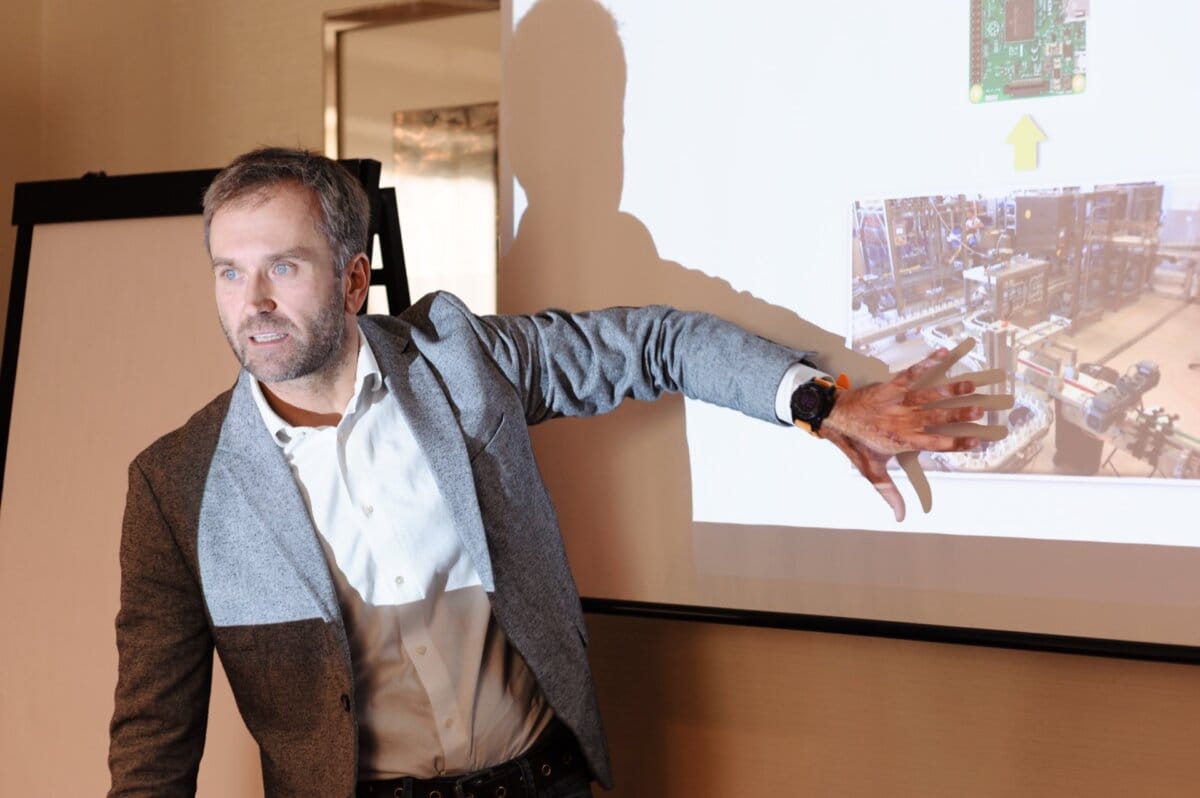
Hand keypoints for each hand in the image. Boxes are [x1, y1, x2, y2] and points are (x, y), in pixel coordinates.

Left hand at [818, 345, 1007, 521]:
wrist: (833, 417)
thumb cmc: (855, 443)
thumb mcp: (871, 471)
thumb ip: (889, 492)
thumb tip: (901, 516)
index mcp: (903, 441)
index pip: (936, 444)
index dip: (958, 443)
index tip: (979, 441)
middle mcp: (904, 420)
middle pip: (938, 417)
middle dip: (961, 414)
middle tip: (982, 410)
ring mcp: (898, 401)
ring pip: (930, 395)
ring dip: (952, 389)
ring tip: (972, 384)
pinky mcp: (891, 386)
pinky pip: (912, 373)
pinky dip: (927, 362)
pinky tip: (944, 353)